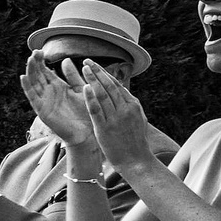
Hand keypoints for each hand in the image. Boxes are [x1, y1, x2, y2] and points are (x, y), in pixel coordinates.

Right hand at [20, 55, 95, 149]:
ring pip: (33, 83)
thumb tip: (65, 60)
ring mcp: (44, 101)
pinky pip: (33, 97)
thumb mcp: (80, 89)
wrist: (88, 132)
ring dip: (30, 72)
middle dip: (35, 64)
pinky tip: (23, 77)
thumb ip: (72, 75)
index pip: (45, 71)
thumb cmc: (86, 112)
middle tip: (34, 52)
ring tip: (29, 60)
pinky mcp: (42, 110)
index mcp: (57, 87)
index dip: (41, 61)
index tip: (40, 50)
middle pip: (37, 75)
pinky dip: (27, 87)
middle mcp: (48, 93)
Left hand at [71, 61, 158, 175]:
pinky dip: (90, 97)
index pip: (117, 85)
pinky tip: (84, 87)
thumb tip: (122, 93)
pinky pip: (96, 109)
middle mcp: (125, 108)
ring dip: (92, 79)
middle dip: (97, 71)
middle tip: (86, 60)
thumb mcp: (137, 119)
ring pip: (103, 94)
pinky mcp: (106, 128)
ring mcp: (116, 118)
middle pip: (109, 85)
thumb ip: (129, 105)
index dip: (105, 74)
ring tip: (83, 67)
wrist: (136, 160)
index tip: (95, 65)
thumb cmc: (135, 141)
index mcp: (133, 105)